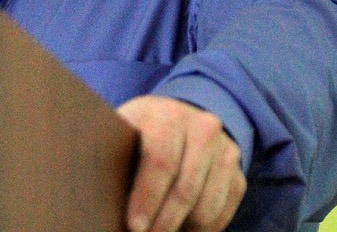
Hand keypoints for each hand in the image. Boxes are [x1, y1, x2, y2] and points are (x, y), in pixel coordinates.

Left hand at [117, 96, 245, 231]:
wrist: (176, 118)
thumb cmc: (139, 132)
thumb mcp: (123, 130)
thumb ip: (112, 154)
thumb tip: (98, 194)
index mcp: (167, 115)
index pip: (161, 161)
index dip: (147, 198)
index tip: (135, 226)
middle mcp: (202, 128)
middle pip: (186, 190)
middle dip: (163, 222)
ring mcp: (225, 151)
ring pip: (206, 207)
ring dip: (183, 229)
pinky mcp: (238, 174)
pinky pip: (221, 214)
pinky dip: (201, 230)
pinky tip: (180, 228)